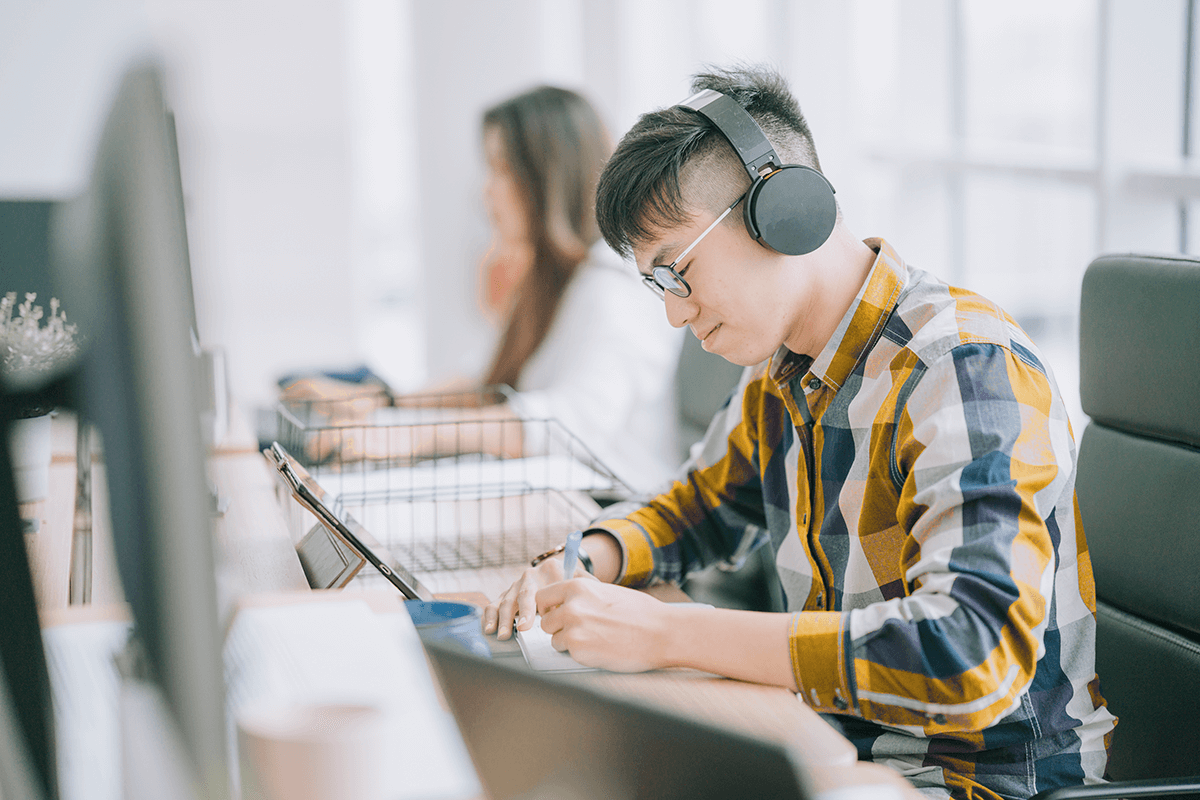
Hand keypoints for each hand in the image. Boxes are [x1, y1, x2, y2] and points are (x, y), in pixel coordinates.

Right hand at [482, 557, 597, 639]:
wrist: (560, 570)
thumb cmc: (574, 582)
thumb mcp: (584, 581)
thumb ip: (589, 588)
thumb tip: (594, 603)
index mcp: (550, 570)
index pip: (543, 588)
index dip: (537, 606)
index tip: (538, 621)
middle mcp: (530, 575)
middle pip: (522, 594)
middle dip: (520, 613)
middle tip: (520, 629)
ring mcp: (516, 585)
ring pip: (505, 600)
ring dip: (502, 619)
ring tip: (502, 634)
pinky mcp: (506, 595)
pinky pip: (494, 604)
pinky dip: (490, 616)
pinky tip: (489, 629)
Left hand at [535, 580, 674, 672]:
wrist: (661, 633)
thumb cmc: (639, 612)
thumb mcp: (606, 591)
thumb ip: (581, 594)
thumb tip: (562, 598)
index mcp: (577, 588)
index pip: (542, 596)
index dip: (547, 607)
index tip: (554, 613)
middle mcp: (571, 606)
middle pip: (545, 621)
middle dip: (558, 628)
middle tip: (580, 631)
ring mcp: (573, 629)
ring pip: (554, 639)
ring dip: (569, 642)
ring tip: (595, 639)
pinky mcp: (579, 650)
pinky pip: (567, 653)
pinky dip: (580, 653)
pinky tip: (600, 648)